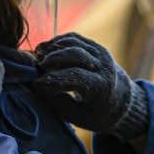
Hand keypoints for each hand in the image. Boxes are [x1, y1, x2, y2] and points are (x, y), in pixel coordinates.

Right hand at [32, 32, 147, 139]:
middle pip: (74, 54)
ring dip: (51, 49)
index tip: (36, 85)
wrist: (119, 99)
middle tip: (35, 69)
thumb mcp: (77, 116)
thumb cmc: (94, 112)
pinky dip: (55, 42)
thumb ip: (57, 101)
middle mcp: (103, 66)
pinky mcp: (94, 45)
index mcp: (102, 87)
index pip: (75, 78)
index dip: (52, 80)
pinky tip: (43, 52)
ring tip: (36, 60)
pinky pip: (72, 38)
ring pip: (72, 42)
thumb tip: (34, 84)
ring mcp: (100, 52)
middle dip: (51, 60)